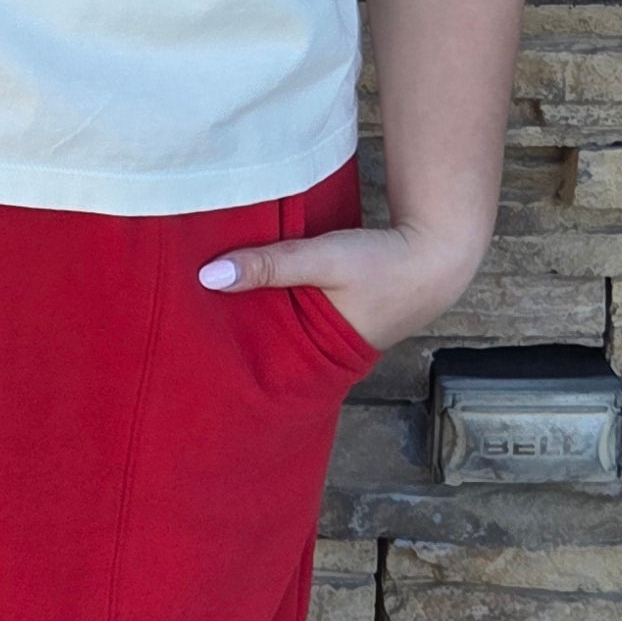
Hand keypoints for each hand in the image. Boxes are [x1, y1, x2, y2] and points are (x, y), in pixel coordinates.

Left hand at [195, 218, 483, 355]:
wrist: (439, 250)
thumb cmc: (384, 263)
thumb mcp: (322, 259)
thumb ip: (269, 265)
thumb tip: (207, 276)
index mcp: (319, 358)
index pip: (261, 370)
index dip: (227, 363)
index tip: (185, 353)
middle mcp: (323, 355)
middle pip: (267, 350)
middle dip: (233, 342)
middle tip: (181, 331)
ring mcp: (333, 336)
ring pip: (280, 329)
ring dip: (254, 318)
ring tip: (203, 310)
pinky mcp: (337, 312)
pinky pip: (294, 312)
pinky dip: (273, 302)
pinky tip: (246, 287)